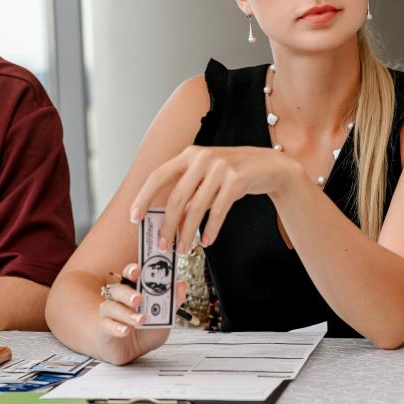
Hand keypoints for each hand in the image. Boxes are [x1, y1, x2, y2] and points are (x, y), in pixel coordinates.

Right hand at [96, 262, 187, 364]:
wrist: (131, 352)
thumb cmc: (145, 331)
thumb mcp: (164, 318)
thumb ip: (173, 303)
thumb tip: (181, 285)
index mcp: (133, 290)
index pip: (130, 275)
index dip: (132, 270)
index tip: (138, 270)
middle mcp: (119, 299)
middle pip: (118, 289)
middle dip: (128, 292)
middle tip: (138, 298)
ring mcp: (109, 313)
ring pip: (112, 307)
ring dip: (127, 313)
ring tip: (140, 320)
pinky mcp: (104, 329)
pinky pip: (107, 325)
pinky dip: (117, 327)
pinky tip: (125, 331)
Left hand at [129, 145, 299, 251]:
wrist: (268, 166)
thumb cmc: (232, 173)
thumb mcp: (206, 176)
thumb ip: (188, 192)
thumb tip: (168, 222)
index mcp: (189, 154)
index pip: (158, 176)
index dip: (143, 197)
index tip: (134, 217)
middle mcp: (202, 158)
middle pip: (176, 197)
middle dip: (168, 225)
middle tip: (163, 244)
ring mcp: (220, 168)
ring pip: (196, 208)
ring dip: (188, 232)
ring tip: (183, 248)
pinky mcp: (237, 180)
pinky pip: (218, 211)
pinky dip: (211, 229)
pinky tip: (206, 241)